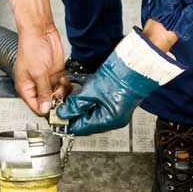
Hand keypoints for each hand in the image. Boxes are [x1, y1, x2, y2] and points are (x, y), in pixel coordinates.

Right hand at [9, 0, 70, 114]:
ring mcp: (46, 79)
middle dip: (55, 101)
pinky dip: (65, 85)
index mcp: (26, 88)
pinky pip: (62, 85)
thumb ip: (43, 92)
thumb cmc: (32, 48)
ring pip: (56, 94)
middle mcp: (36, 85)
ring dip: (62, 92)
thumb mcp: (38, 74)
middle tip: (61, 97)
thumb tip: (45, 109)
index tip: (55, 113)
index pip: (36, 107)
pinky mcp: (55, 73)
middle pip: (47, 102)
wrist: (40, 32)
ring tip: (62, 86)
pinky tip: (65, 80)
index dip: (45, 111)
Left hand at [56, 26, 184, 134]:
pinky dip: (85, 93)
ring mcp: (113, 107)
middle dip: (70, 108)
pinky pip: (95, 99)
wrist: (137, 63)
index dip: (66, 122)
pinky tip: (76, 84)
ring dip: (76, 98)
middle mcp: (112, 117)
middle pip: (84, 118)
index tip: (55, 116)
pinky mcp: (113, 96)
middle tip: (59, 101)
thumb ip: (76, 104)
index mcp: (108, 121)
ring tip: (66, 89)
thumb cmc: (121, 77)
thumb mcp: (92, 91)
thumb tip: (63, 113)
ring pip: (88, 107)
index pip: (81, 128)